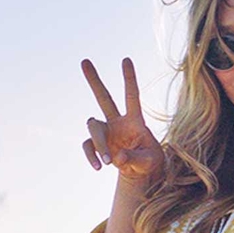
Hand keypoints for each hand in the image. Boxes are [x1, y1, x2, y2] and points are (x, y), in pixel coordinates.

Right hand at [82, 58, 163, 184]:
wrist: (139, 173)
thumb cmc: (149, 161)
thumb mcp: (148, 161)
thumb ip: (134, 158)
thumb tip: (116, 157)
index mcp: (135, 120)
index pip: (132, 96)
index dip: (129, 79)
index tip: (125, 59)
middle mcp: (118, 122)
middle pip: (104, 98)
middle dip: (94, 81)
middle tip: (84, 61)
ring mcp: (106, 132)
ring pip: (93, 126)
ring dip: (99, 144)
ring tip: (109, 162)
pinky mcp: (98, 145)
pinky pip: (88, 146)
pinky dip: (91, 156)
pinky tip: (98, 167)